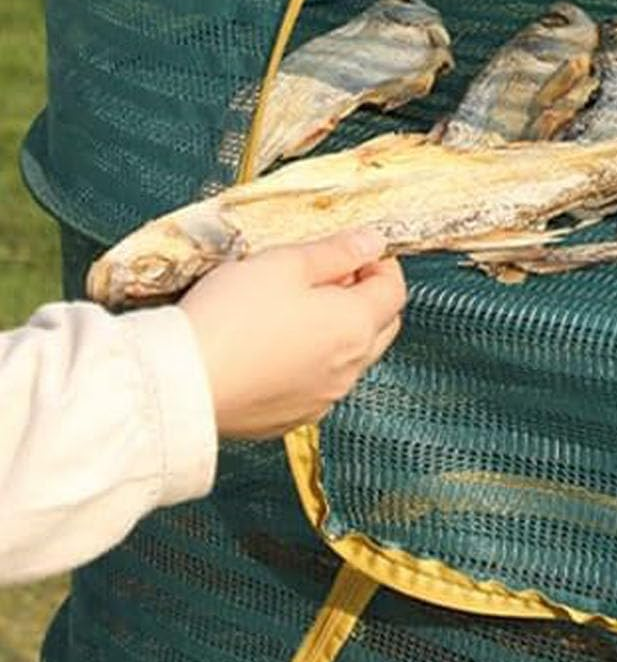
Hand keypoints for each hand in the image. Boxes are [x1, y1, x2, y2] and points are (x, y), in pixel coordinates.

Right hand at [179, 229, 406, 440]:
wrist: (177, 385)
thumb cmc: (230, 318)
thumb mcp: (285, 263)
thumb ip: (336, 251)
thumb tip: (371, 242)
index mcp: (355, 325)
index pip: (394, 291)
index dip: (380, 265)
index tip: (356, 252)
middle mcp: (349, 368)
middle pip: (380, 326)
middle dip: (365, 297)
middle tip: (328, 277)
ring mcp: (321, 398)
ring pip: (351, 358)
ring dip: (338, 331)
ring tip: (295, 310)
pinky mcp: (290, 419)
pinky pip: (318, 384)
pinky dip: (312, 362)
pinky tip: (276, 346)